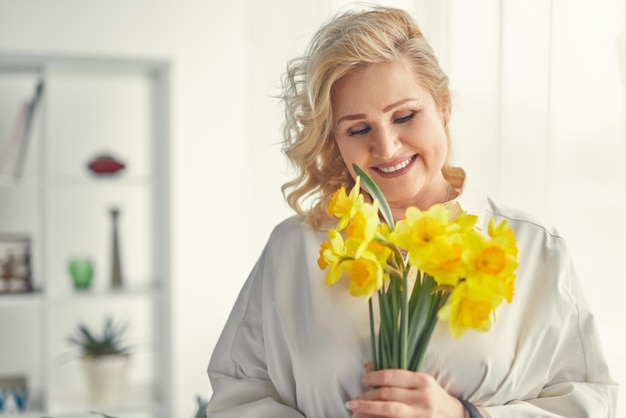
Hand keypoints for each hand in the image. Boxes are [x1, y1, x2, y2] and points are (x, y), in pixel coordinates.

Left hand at [346, 364, 466, 417]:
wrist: (455, 417)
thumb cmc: (433, 396)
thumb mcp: (419, 382)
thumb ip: (395, 376)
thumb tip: (367, 366)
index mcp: (422, 381)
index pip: (392, 376)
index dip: (373, 378)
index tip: (363, 380)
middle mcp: (423, 397)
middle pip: (388, 395)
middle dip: (367, 398)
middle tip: (353, 400)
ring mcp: (421, 415)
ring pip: (389, 411)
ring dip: (368, 411)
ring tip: (355, 410)